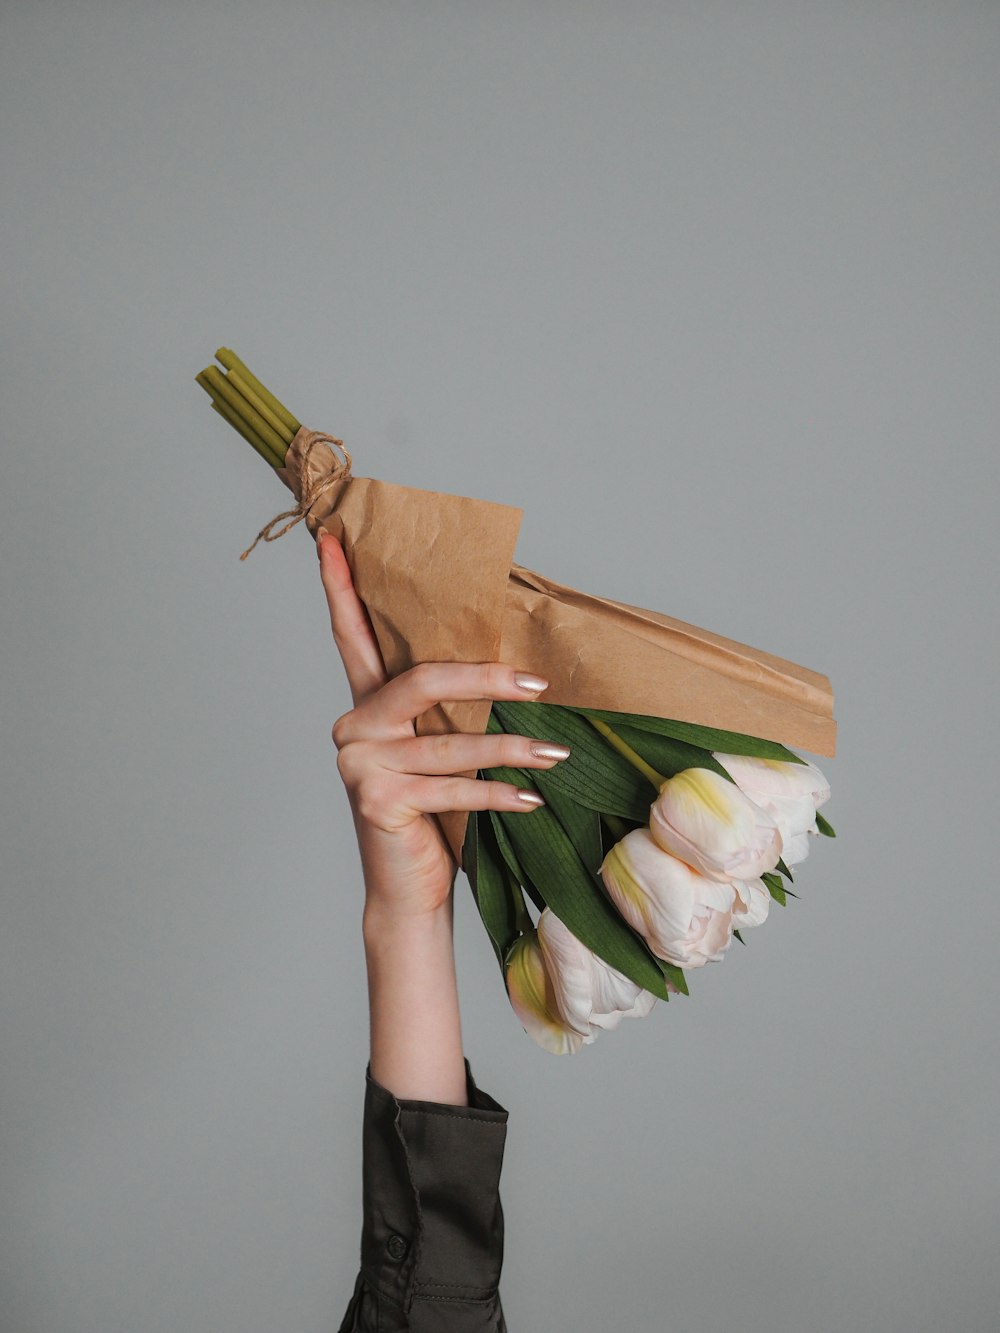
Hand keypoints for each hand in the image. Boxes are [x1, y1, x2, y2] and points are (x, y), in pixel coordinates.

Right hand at [317, 528, 570, 920]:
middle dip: (484, 680)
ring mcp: (360, 764)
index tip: (332, 536)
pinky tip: (533, 799)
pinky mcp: (377, 801)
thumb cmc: (433, 814)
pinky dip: (498, 794)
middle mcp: (354, 727)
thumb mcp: (439, 751)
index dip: (339, 586)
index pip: (351, 635)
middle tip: (537, 687)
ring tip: (556, 753)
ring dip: (510, 749)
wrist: (408, 890)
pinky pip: (452, 788)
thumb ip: (448, 710)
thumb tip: (513, 667)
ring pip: (448, 742)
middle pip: (421, 681)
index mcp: (366, 705)